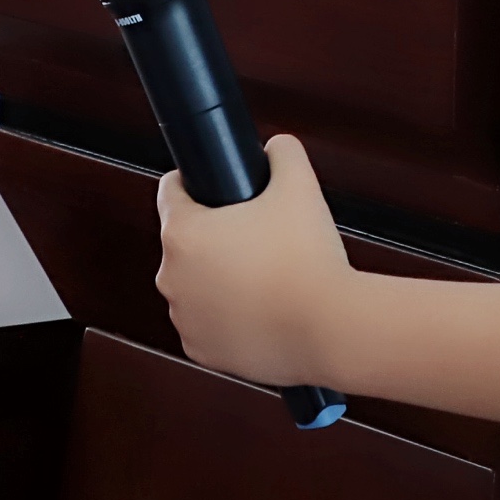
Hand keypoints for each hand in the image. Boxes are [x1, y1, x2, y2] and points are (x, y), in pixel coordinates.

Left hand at [155, 134, 354, 389]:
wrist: (330, 329)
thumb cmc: (308, 262)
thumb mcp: (299, 185)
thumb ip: (283, 153)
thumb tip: (277, 148)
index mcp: (182, 233)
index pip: (170, 191)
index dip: (195, 182)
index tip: (216, 189)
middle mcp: (172, 277)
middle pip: (186, 241)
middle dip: (215, 236)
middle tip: (256, 236)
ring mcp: (184, 318)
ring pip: (196, 285)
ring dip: (218, 278)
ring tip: (263, 276)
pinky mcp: (202, 351)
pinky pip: (208, 324)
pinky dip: (227, 317)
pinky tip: (259, 308)